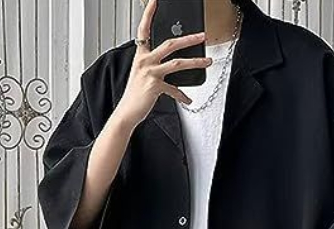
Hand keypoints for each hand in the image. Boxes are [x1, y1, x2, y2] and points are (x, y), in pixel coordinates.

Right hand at [115, 0, 212, 127]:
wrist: (126, 112)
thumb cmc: (134, 95)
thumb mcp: (141, 75)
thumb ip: (154, 66)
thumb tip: (172, 63)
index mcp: (140, 56)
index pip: (144, 30)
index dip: (149, 14)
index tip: (155, 1)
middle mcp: (144, 62)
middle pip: (170, 44)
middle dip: (188, 39)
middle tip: (201, 36)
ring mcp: (150, 73)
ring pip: (177, 63)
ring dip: (195, 62)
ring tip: (207, 61)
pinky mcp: (155, 86)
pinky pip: (174, 89)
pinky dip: (182, 95)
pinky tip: (188, 100)